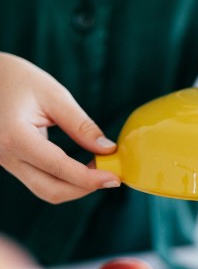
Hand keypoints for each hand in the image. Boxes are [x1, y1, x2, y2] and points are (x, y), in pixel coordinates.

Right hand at [0, 53, 119, 203]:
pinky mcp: (11, 163)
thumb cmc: (16, 78)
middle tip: (110, 177)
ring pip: (45, 190)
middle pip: (51, 190)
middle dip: (84, 189)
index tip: (115, 179)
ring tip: (98, 169)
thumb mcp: (53, 94)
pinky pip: (40, 181)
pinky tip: (82, 168)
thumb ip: (81, 125)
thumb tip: (108, 150)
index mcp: (15, 137)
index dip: (90, 178)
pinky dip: (64, 180)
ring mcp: (6, 162)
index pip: (59, 168)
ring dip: (75, 187)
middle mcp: (6, 155)